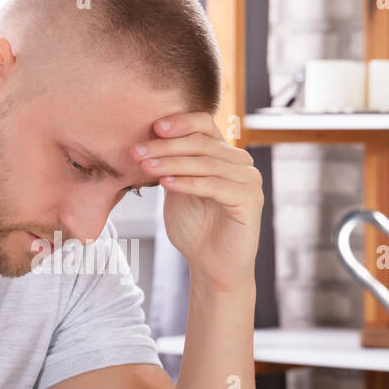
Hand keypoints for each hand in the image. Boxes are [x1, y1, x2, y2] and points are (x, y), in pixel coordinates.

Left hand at [132, 113, 263, 293]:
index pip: (205, 124)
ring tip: (146, 167)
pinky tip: (165, 183)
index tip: (153, 127)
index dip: (180, 122)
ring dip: (173, 163)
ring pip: (207, 163)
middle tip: (138, 152)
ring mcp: (249, 181)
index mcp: (225, 155)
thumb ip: (171, 165)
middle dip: (166, 146)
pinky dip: (188, 183)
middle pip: (203, 143)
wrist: (211, 266)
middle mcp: (242, 163)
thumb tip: (148, 140)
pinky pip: (215, 186)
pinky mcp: (250, 201)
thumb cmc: (194, 228)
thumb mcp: (176, 189)